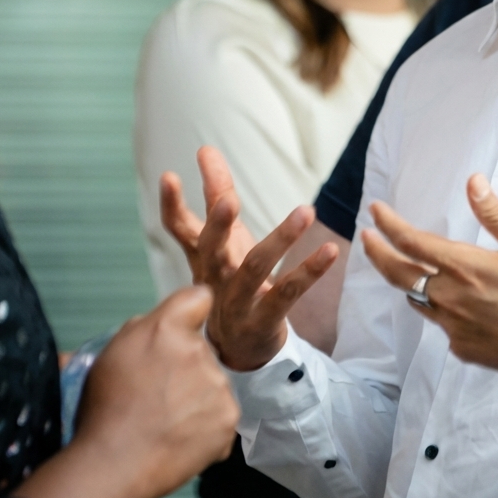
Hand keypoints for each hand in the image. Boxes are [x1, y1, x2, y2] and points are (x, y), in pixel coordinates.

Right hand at [75, 286, 238, 495]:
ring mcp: (217, 384)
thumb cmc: (105, 408)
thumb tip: (163, 327)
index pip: (199, 297)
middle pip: (201, 348)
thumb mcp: (112, 353)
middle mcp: (198, 350)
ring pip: (212, 382)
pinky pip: (221, 414)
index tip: (185, 327)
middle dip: (185, 365)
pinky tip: (182, 438)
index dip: (191, 312)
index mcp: (167, 328)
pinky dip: (206, 426)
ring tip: (168, 422)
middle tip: (160, 393)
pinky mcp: (228, 417)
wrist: (111, 465)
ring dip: (197, 396)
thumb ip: (143, 329)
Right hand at [162, 145, 338, 371]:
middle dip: (218, 225)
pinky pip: (288, 293)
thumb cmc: (231, 280)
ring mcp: (238, 302)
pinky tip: (329, 249)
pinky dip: (309, 271)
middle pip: (211, 249)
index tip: (169, 175)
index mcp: (203, 256)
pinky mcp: (265, 319)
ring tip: (306, 211)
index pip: (179, 228)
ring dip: (281, 239)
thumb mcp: (224, 239)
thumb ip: (215, 195)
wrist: (240, 348)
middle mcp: (214, 278)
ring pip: (254, 268)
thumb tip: (205, 149)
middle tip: (229, 200)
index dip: (171, 204)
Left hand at [362, 174, 497, 377]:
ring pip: (417, 299)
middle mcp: (451, 298)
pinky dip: (439, 308)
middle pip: (399, 273)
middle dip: (377, 252)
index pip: (412, 241)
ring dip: (406, 279)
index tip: (375, 210)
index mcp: (465, 267)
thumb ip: (494, 214)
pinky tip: (452, 303)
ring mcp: (454, 327)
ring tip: (403, 265)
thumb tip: (473, 181)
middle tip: (366, 237)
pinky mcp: (463, 348)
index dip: (389, 224)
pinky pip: (441, 325)